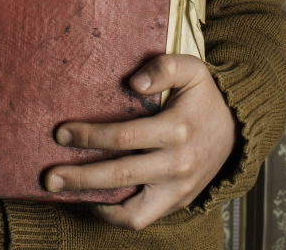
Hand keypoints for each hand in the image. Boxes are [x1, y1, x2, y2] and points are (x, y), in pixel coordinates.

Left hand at [44, 54, 237, 229]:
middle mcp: (177, 165)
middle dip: (81, 178)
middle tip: (48, 177)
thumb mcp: (192, 69)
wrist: (237, 129)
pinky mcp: (178, 203)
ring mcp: (178, 189)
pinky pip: (143, 217)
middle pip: (120, 176)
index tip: (61, 133)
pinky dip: (116, 215)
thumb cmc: (205, 95)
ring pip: (133, 212)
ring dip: (95, 205)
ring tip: (65, 196)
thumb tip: (133, 82)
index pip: (124, 137)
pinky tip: (92, 202)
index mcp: (177, 130)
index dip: (90, 136)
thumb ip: (163, 68)